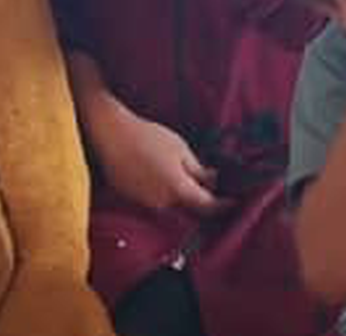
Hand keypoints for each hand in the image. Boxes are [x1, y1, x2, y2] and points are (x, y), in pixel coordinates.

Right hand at [91, 104, 228, 216]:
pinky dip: (165, 193)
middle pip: (190, 210)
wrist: (111, 135)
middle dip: (202, 201)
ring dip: (182, 197)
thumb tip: (213, 181)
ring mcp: (146, 204)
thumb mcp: (180, 149)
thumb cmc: (148, 137)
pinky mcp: (132, 199)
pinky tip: (162, 175)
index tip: (233, 201)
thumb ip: (198, 170)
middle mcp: (162, 203)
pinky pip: (156, 201)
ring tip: (185, 177)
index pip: (207, 206)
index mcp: (178, 190)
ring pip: (172, 207)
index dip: (223, 205)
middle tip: (210, 186)